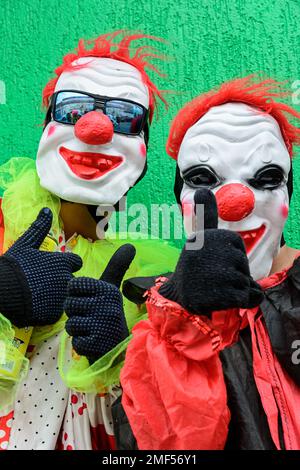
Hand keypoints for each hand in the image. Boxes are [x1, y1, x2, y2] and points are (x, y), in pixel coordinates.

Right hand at [0, 208, 82, 326]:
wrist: (0, 292)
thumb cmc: (13, 266)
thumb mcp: (25, 244)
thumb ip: (39, 228)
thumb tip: (46, 209)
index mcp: (63, 262)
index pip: (76, 262)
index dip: (66, 265)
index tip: (53, 268)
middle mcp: (66, 280)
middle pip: (71, 280)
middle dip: (60, 281)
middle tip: (41, 283)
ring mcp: (61, 298)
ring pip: (64, 297)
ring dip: (55, 296)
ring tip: (37, 295)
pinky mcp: (54, 314)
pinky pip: (56, 312)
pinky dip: (47, 310)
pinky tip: (35, 306)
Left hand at [65, 244, 135, 363]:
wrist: (121, 348)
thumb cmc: (109, 315)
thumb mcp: (112, 290)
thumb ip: (116, 267)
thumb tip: (131, 244)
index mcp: (108, 289)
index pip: (73, 285)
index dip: (76, 295)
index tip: (89, 301)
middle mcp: (106, 304)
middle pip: (69, 305)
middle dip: (75, 314)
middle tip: (91, 319)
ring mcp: (102, 324)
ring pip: (70, 324)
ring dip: (78, 330)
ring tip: (92, 330)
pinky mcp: (97, 343)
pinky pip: (75, 342)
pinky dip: (81, 344)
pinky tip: (94, 342)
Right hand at [159, 189, 263, 314]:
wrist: (177, 297)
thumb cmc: (193, 267)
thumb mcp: (199, 237)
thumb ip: (205, 214)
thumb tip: (202, 189)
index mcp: (210, 236)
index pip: (236, 245)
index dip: (229, 256)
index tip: (211, 260)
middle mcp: (213, 253)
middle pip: (243, 263)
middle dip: (234, 272)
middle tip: (212, 276)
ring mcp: (218, 274)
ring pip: (246, 281)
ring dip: (235, 288)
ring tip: (215, 288)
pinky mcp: (223, 295)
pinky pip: (248, 297)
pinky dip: (242, 300)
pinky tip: (224, 298)